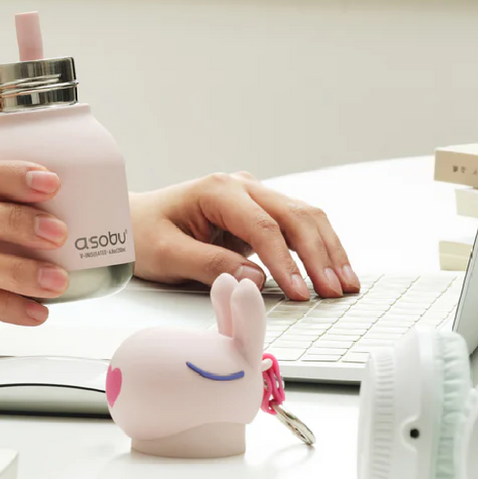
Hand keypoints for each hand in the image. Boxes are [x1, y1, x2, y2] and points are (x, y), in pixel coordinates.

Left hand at [129, 172, 358, 300]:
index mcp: (218, 190)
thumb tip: (254, 278)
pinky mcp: (260, 213)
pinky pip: (297, 227)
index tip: (299, 292)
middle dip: (319, 255)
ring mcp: (254, 197)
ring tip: (346, 283)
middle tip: (333, 291)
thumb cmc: (142, 234)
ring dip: (328, 250)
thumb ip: (210, 265)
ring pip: (304, 217)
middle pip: (295, 216)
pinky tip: (334, 270)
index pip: (264, 226)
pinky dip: (318, 248)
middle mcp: (242, 186)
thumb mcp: (167, 254)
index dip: (285, 261)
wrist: (131, 221)